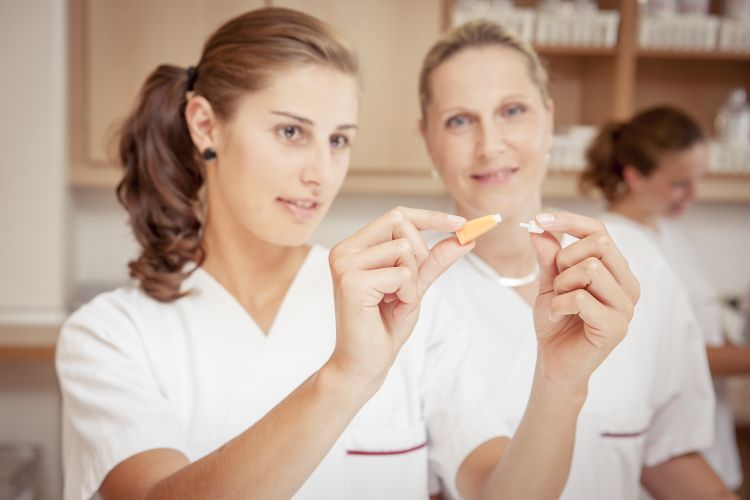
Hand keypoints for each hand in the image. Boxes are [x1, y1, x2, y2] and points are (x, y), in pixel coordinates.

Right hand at [327, 207, 471, 386]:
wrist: (362, 364)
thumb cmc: (384, 326)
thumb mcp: (415, 286)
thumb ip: (435, 260)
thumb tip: (465, 236)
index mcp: (354, 247)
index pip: (396, 215)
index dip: (430, 217)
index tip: (461, 223)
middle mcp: (344, 251)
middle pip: (400, 223)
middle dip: (419, 255)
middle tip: (406, 289)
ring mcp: (345, 265)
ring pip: (404, 250)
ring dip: (412, 281)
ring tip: (395, 303)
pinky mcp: (352, 282)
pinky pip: (402, 275)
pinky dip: (408, 296)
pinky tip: (392, 311)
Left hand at [529, 212, 639, 392]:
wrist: (555, 360)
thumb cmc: (557, 319)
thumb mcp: (549, 281)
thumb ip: (548, 255)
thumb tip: (538, 226)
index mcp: (616, 269)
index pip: (599, 231)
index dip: (569, 221)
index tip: (538, 219)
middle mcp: (628, 284)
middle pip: (599, 244)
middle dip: (565, 259)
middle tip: (556, 283)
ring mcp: (626, 307)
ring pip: (590, 269)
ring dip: (562, 285)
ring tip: (558, 302)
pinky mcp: (616, 327)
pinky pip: (581, 298)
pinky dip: (559, 304)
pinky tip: (557, 315)